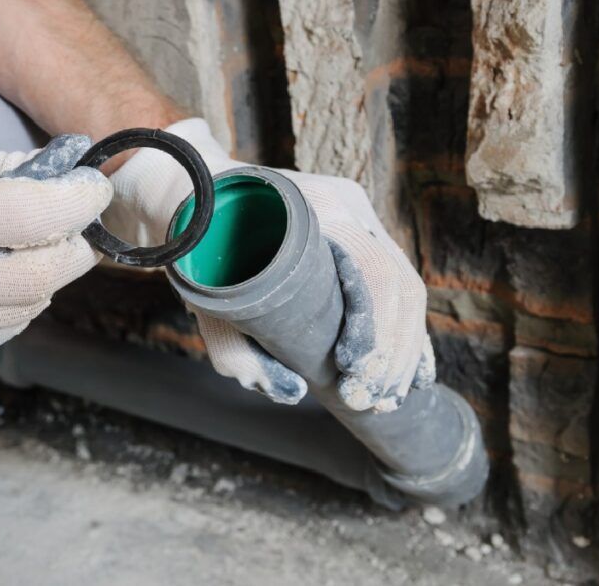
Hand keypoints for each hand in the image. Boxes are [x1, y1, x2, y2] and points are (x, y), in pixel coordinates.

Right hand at [0, 132, 111, 362]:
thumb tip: (65, 172)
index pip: (28, 216)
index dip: (77, 203)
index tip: (94, 189)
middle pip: (38, 276)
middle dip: (74, 248)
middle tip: (76, 224)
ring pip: (25, 309)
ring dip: (47, 276)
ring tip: (31, 245)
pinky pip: (0, 330)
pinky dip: (17, 303)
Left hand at [103, 119, 434, 411]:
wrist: (192, 199)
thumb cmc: (196, 244)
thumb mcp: (202, 296)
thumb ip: (233, 348)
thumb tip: (289, 390)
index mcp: (315, 207)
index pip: (372, 272)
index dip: (375, 332)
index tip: (353, 374)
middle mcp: (347, 206)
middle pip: (398, 284)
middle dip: (393, 352)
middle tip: (371, 399)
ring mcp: (357, 216)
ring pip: (404, 287)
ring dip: (402, 349)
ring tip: (383, 395)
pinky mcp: (359, 233)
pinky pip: (395, 284)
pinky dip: (403, 331)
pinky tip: (405, 372)